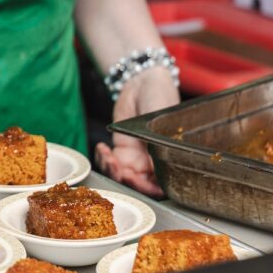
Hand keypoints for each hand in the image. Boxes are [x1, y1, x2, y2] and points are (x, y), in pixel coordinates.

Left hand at [95, 67, 179, 196]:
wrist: (143, 82)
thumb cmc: (161, 99)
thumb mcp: (161, 124)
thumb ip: (157, 148)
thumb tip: (153, 171)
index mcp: (169, 159)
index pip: (161, 185)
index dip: (149, 190)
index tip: (138, 181)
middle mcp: (152, 162)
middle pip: (138, 185)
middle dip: (126, 182)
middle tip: (119, 170)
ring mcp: (135, 157)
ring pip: (121, 176)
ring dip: (111, 170)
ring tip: (108, 156)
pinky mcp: (120, 149)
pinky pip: (110, 162)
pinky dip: (102, 159)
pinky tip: (102, 148)